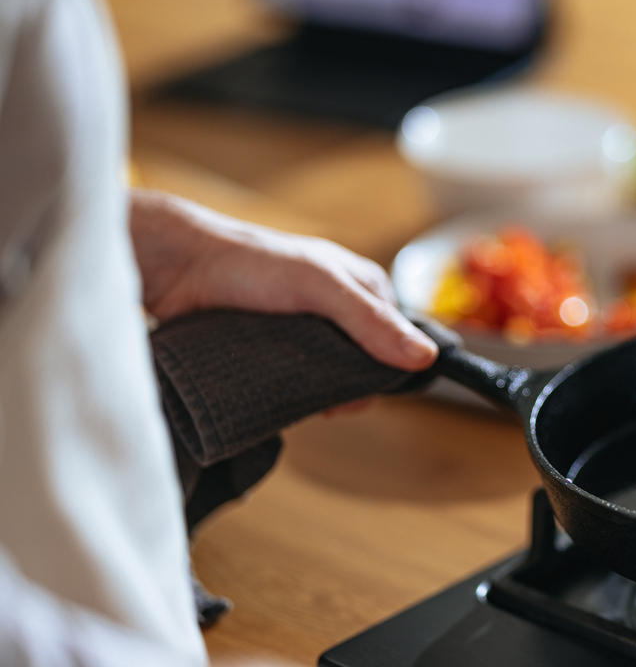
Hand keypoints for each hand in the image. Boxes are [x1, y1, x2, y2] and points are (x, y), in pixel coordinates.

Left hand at [129, 189, 435, 371]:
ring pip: (330, 376)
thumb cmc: (250, 263)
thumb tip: (424, 357)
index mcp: (363, 288)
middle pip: (364, 365)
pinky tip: (279, 395)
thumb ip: (371, 322)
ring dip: (318, 392)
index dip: (384, 373)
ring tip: (294, 395)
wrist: (179, 268)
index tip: (356, 395)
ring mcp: (306, 330)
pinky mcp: (274, 349)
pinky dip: (293, 392)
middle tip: (322, 402)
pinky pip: (298, 381)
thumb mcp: (321, 288)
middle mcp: (339, 309)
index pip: (396, 343)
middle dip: (347, 388)